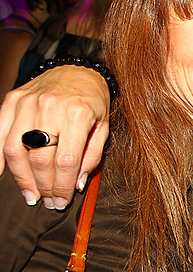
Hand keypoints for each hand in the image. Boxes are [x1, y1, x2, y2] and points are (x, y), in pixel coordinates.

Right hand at [0, 65, 110, 207]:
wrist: (78, 69)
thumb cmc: (93, 100)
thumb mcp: (104, 126)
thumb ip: (92, 156)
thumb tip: (78, 185)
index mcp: (78, 114)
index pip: (66, 161)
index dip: (63, 186)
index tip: (63, 200)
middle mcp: (51, 108)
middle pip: (41, 159)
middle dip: (44, 186)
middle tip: (48, 202)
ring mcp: (28, 103)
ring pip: (16, 149)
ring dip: (22, 178)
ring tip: (31, 194)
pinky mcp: (12, 100)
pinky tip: (1, 174)